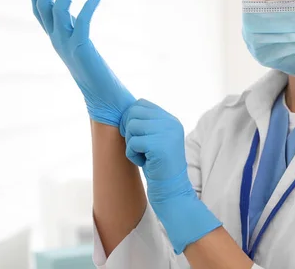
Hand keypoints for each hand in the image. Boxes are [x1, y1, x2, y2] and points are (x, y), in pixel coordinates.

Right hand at [29, 0, 134, 125]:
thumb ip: (75, 32)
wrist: (104, 99)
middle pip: (44, 7)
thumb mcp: (80, 48)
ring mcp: (68, 46)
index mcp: (56, 39)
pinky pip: (81, 25)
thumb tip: (73, 18)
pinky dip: (88, 8)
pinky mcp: (82, 52)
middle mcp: (57, 41)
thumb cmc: (96, 75)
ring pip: (59, 12)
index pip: (39, 12)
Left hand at [121, 99, 221, 253]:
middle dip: (128, 129)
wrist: (171, 191)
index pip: (141, 103)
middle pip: (133, 112)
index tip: (133, 135)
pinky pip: (132, 142)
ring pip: (131, 126)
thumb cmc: (158, 167)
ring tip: (143, 155)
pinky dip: (132, 154)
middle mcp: (171, 123)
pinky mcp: (159, 145)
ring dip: (131, 143)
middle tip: (137, 146)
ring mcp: (167, 133)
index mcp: (170, 120)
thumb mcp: (154, 140)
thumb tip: (123, 111)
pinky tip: (144, 162)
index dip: (130, 118)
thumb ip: (145, 124)